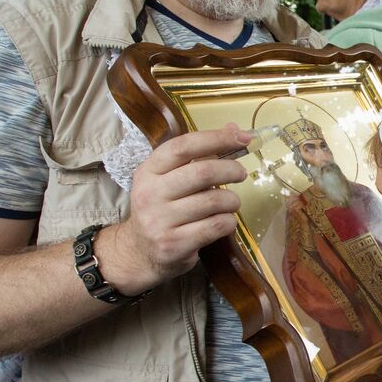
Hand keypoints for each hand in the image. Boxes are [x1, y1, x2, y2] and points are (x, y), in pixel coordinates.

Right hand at [99, 125, 249, 295]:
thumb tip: (235, 129)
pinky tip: (224, 221)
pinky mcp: (175, 244)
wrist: (139, 252)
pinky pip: (217, 226)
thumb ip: (199, 155)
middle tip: (240, 173)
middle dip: (231, 170)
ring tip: (230, 202)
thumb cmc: (162, 209)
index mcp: (148, 171)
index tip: (242, 137)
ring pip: (214, 200)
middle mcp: (150, 194)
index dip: (216, 138)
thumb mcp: (169, 179)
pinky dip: (229, 221)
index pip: (183, 146)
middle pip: (203, 172)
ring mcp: (160, 221)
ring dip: (232, 200)